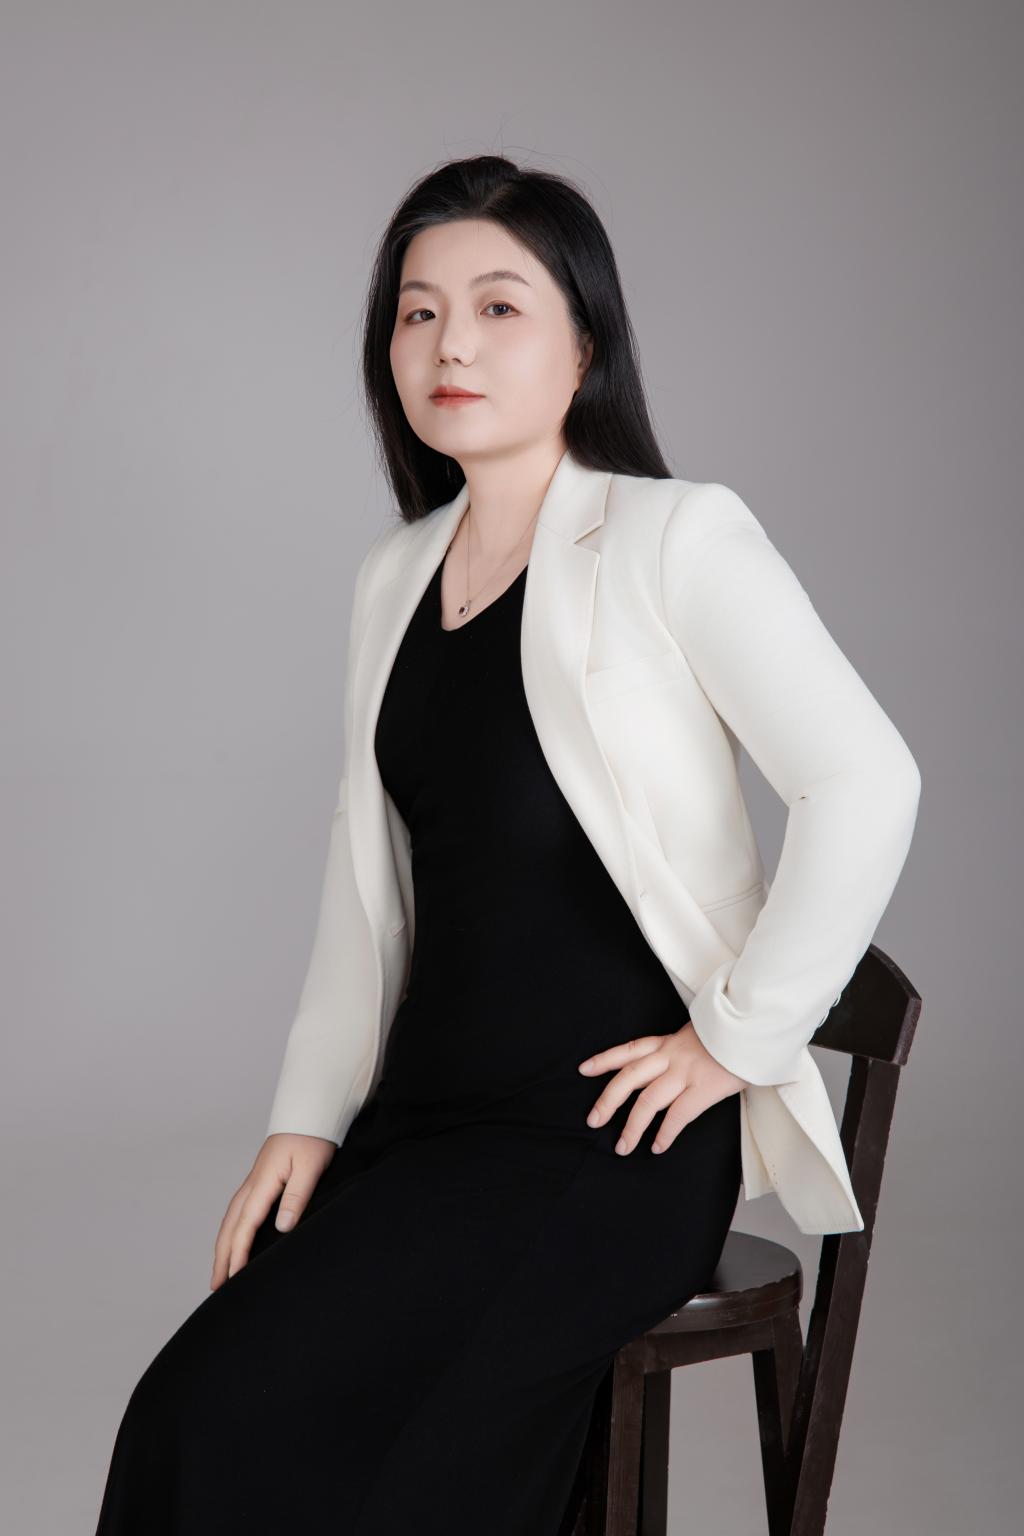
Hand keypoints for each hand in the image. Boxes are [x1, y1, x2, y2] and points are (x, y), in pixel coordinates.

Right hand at [210, 1133, 335, 1289]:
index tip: (234, 1278)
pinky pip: (238, 1212)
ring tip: (220, 1272)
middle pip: (230, 1226)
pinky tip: (234, 1242)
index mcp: (263, 1182)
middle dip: (222, 1256)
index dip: (239, 1253)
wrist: (308, 1114)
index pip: (246, 1224)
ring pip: (231, 1220)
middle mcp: (253, 1184)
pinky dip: (231, 1232)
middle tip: (216, 1286)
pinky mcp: (259, 1182)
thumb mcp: (311, 1167)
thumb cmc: (312, 1139)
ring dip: (223, 1246)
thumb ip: (297, 1196)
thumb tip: (281, 1227)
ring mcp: (254, 1183)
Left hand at [578, 1022, 748, 1154]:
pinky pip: (678, 1115)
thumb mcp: (701, 1032)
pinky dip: (665, 1133)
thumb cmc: (733, 1030)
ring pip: (648, 1101)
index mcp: (669, 1041)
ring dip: (632, 1126)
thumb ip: (685, 1047)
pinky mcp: (705, 1088)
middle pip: (628, 1078)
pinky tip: (657, 1147)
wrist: (756, 1023)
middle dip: (607, 1100)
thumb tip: (677, 1062)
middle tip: (592, 1119)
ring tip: (622, 1146)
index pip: (629, 1049)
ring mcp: (686, 1071)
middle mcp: (671, 1055)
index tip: (584, 1069)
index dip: (604, 1059)